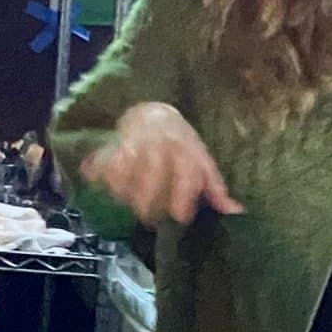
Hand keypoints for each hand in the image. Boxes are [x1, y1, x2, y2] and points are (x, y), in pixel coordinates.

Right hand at [80, 102, 242, 227]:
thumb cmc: (182, 144)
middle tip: (147, 218)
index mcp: (187, 151)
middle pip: (153, 170)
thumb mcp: (202, 162)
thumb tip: (236, 212)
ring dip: (122, 188)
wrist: (154, 113)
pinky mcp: (116, 141)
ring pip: (126, 164)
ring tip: (124, 203)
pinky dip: (99, 170)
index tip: (179, 217)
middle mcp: (162, 144)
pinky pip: (105, 156)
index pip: (186, 172)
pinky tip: (96, 181)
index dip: (182, 195)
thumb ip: (215, 189)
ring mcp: (138, 141)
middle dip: (148, 197)